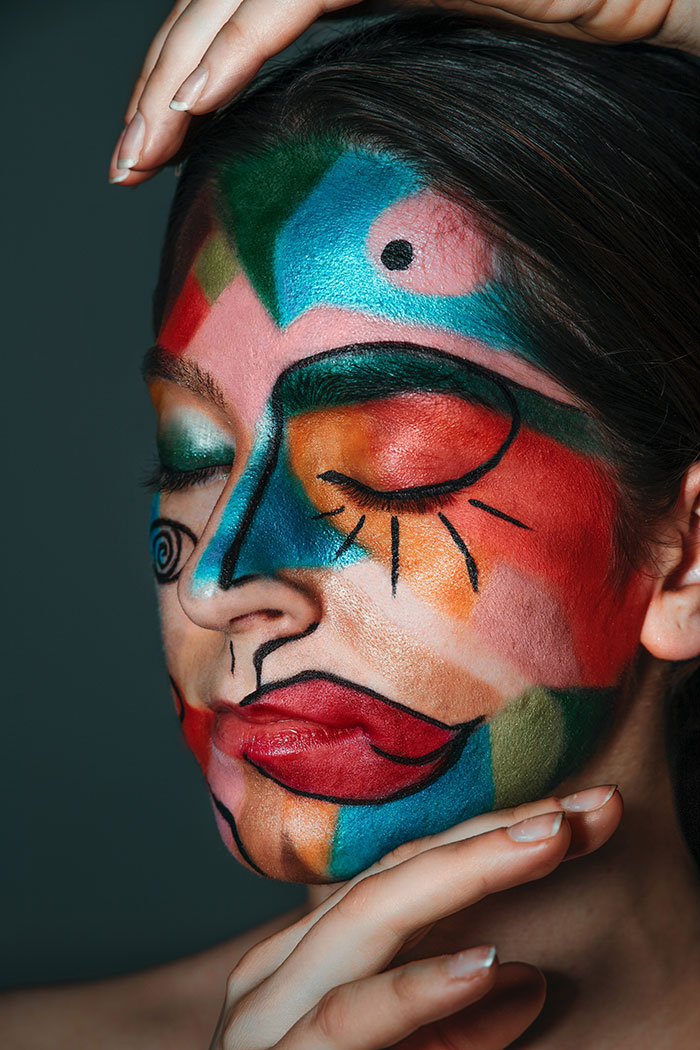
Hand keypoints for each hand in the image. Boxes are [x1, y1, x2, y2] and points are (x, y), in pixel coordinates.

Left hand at [108, 0, 697, 185]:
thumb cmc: (540, 57)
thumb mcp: (419, 93)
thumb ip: (356, 105)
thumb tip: (312, 172)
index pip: (226, 26)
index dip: (175, 84)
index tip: (147, 155)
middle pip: (209, 9)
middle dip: (156, 88)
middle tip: (126, 163)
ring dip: (176, 76)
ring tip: (142, 148)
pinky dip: (238, 45)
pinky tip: (200, 103)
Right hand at [207, 784, 620, 1048]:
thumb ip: (449, 1027)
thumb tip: (523, 978)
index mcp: (303, 959)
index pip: (405, 873)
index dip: (490, 837)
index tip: (579, 817)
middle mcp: (278, 972)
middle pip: (393, 876)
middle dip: (490, 836)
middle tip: (581, 810)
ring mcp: (268, 1016)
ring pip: (368, 919)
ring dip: (467, 875)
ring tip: (547, 845)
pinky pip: (348, 1021)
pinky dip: (417, 991)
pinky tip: (481, 967)